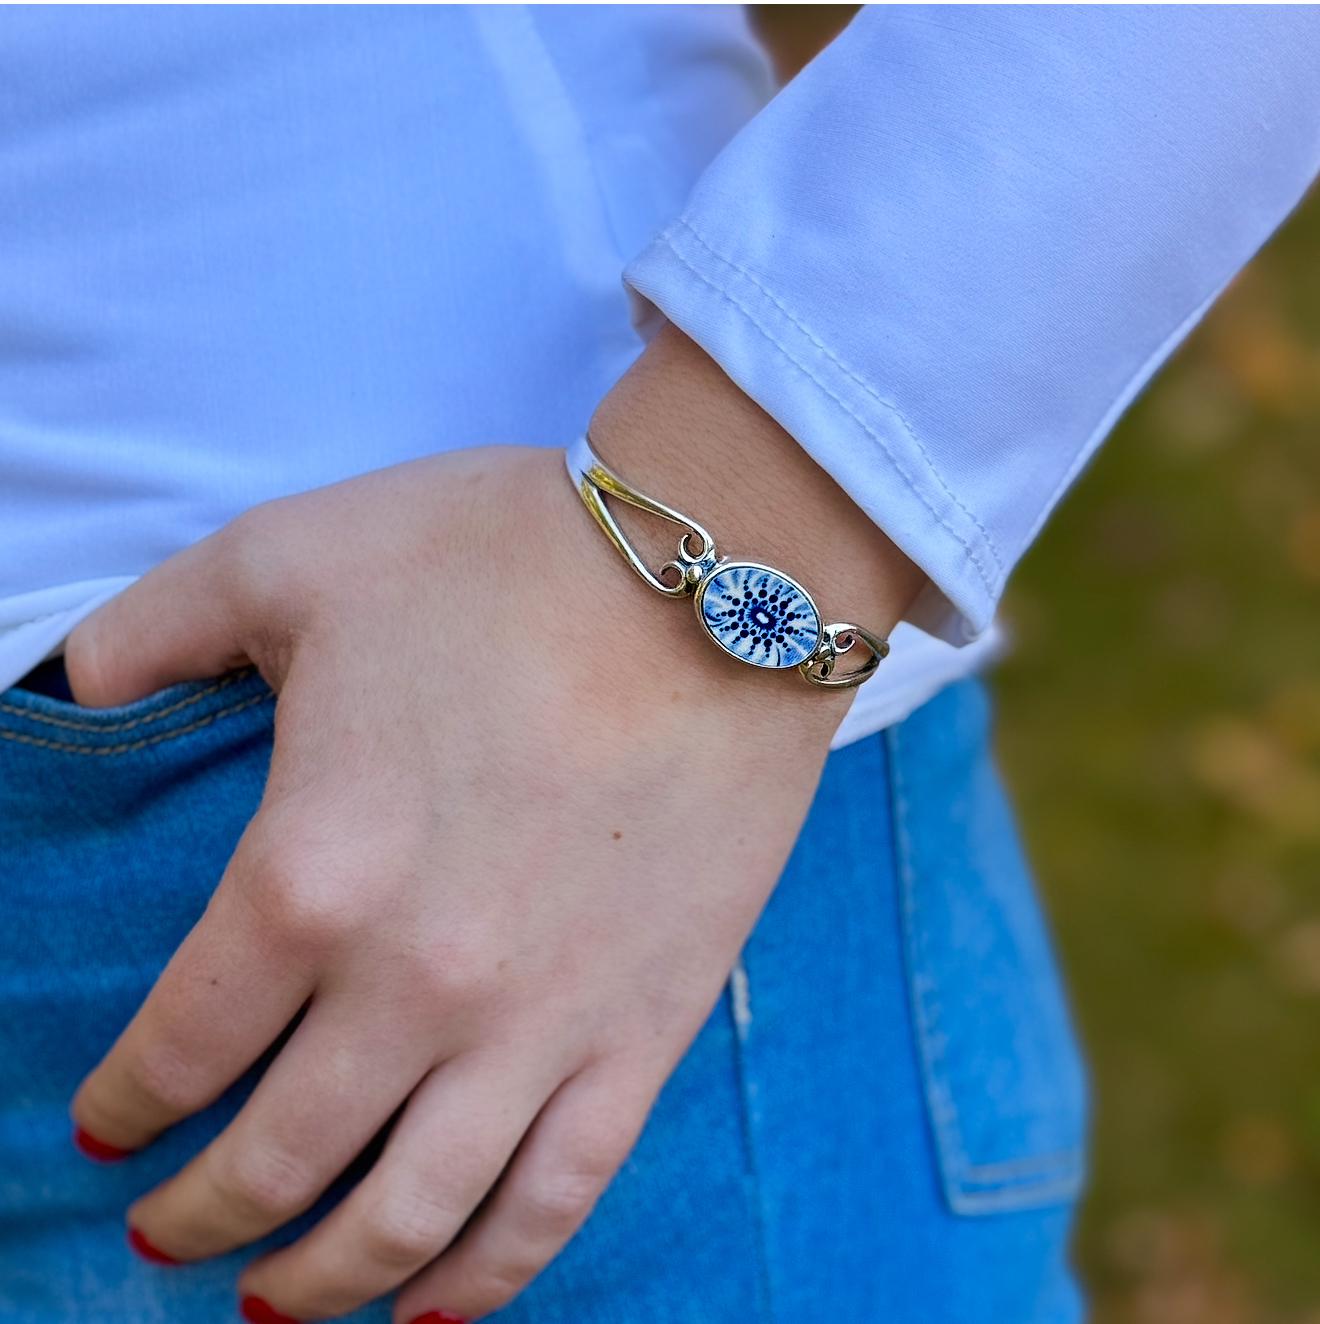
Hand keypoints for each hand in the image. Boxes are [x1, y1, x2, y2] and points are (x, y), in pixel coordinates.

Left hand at [67, 327, 922, 1321]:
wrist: (722, 584)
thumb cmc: (508, 557)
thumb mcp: (293, 555)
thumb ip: (152, 627)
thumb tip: (71, 686)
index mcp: (310, 875)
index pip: (179, 1044)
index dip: (126, 1100)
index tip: (106, 1125)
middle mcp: (416, 985)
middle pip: (277, 1159)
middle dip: (197, 1220)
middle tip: (161, 1237)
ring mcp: (539, 1025)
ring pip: (409, 1216)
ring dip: (323, 1283)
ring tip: (274, 1306)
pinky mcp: (643, 1032)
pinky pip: (555, 1199)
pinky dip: (486, 1277)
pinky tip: (436, 1307)